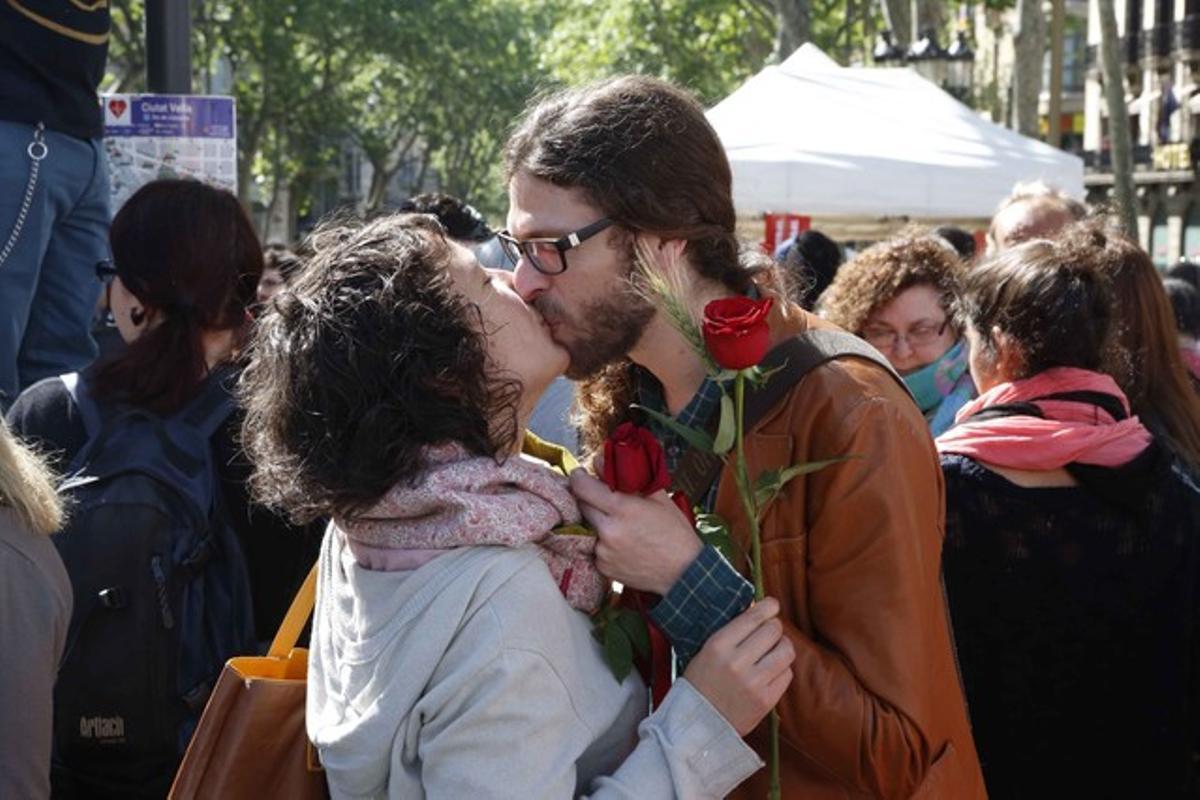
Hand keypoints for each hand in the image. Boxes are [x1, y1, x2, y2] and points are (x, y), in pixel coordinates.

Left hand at [570, 468, 701, 594]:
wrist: (683, 572)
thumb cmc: (675, 534)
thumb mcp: (658, 498)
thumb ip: (630, 477)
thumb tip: (603, 460)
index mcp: (622, 509)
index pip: (583, 487)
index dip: (579, 478)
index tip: (581, 475)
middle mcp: (609, 531)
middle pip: (582, 506)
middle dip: (589, 499)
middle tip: (604, 498)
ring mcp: (604, 551)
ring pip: (588, 527)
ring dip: (598, 522)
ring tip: (621, 525)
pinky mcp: (603, 566)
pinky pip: (594, 547)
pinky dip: (603, 542)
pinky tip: (622, 543)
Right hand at [683, 598, 794, 735]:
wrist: (698, 724)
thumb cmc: (701, 683)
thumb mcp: (706, 651)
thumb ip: (731, 632)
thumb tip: (758, 609)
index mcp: (718, 646)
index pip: (753, 617)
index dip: (768, 606)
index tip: (772, 604)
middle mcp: (737, 662)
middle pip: (773, 630)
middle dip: (774, 627)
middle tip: (769, 631)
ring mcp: (754, 683)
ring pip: (786, 650)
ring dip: (783, 646)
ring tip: (775, 649)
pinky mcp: (766, 700)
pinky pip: (787, 674)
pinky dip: (782, 669)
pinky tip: (771, 670)